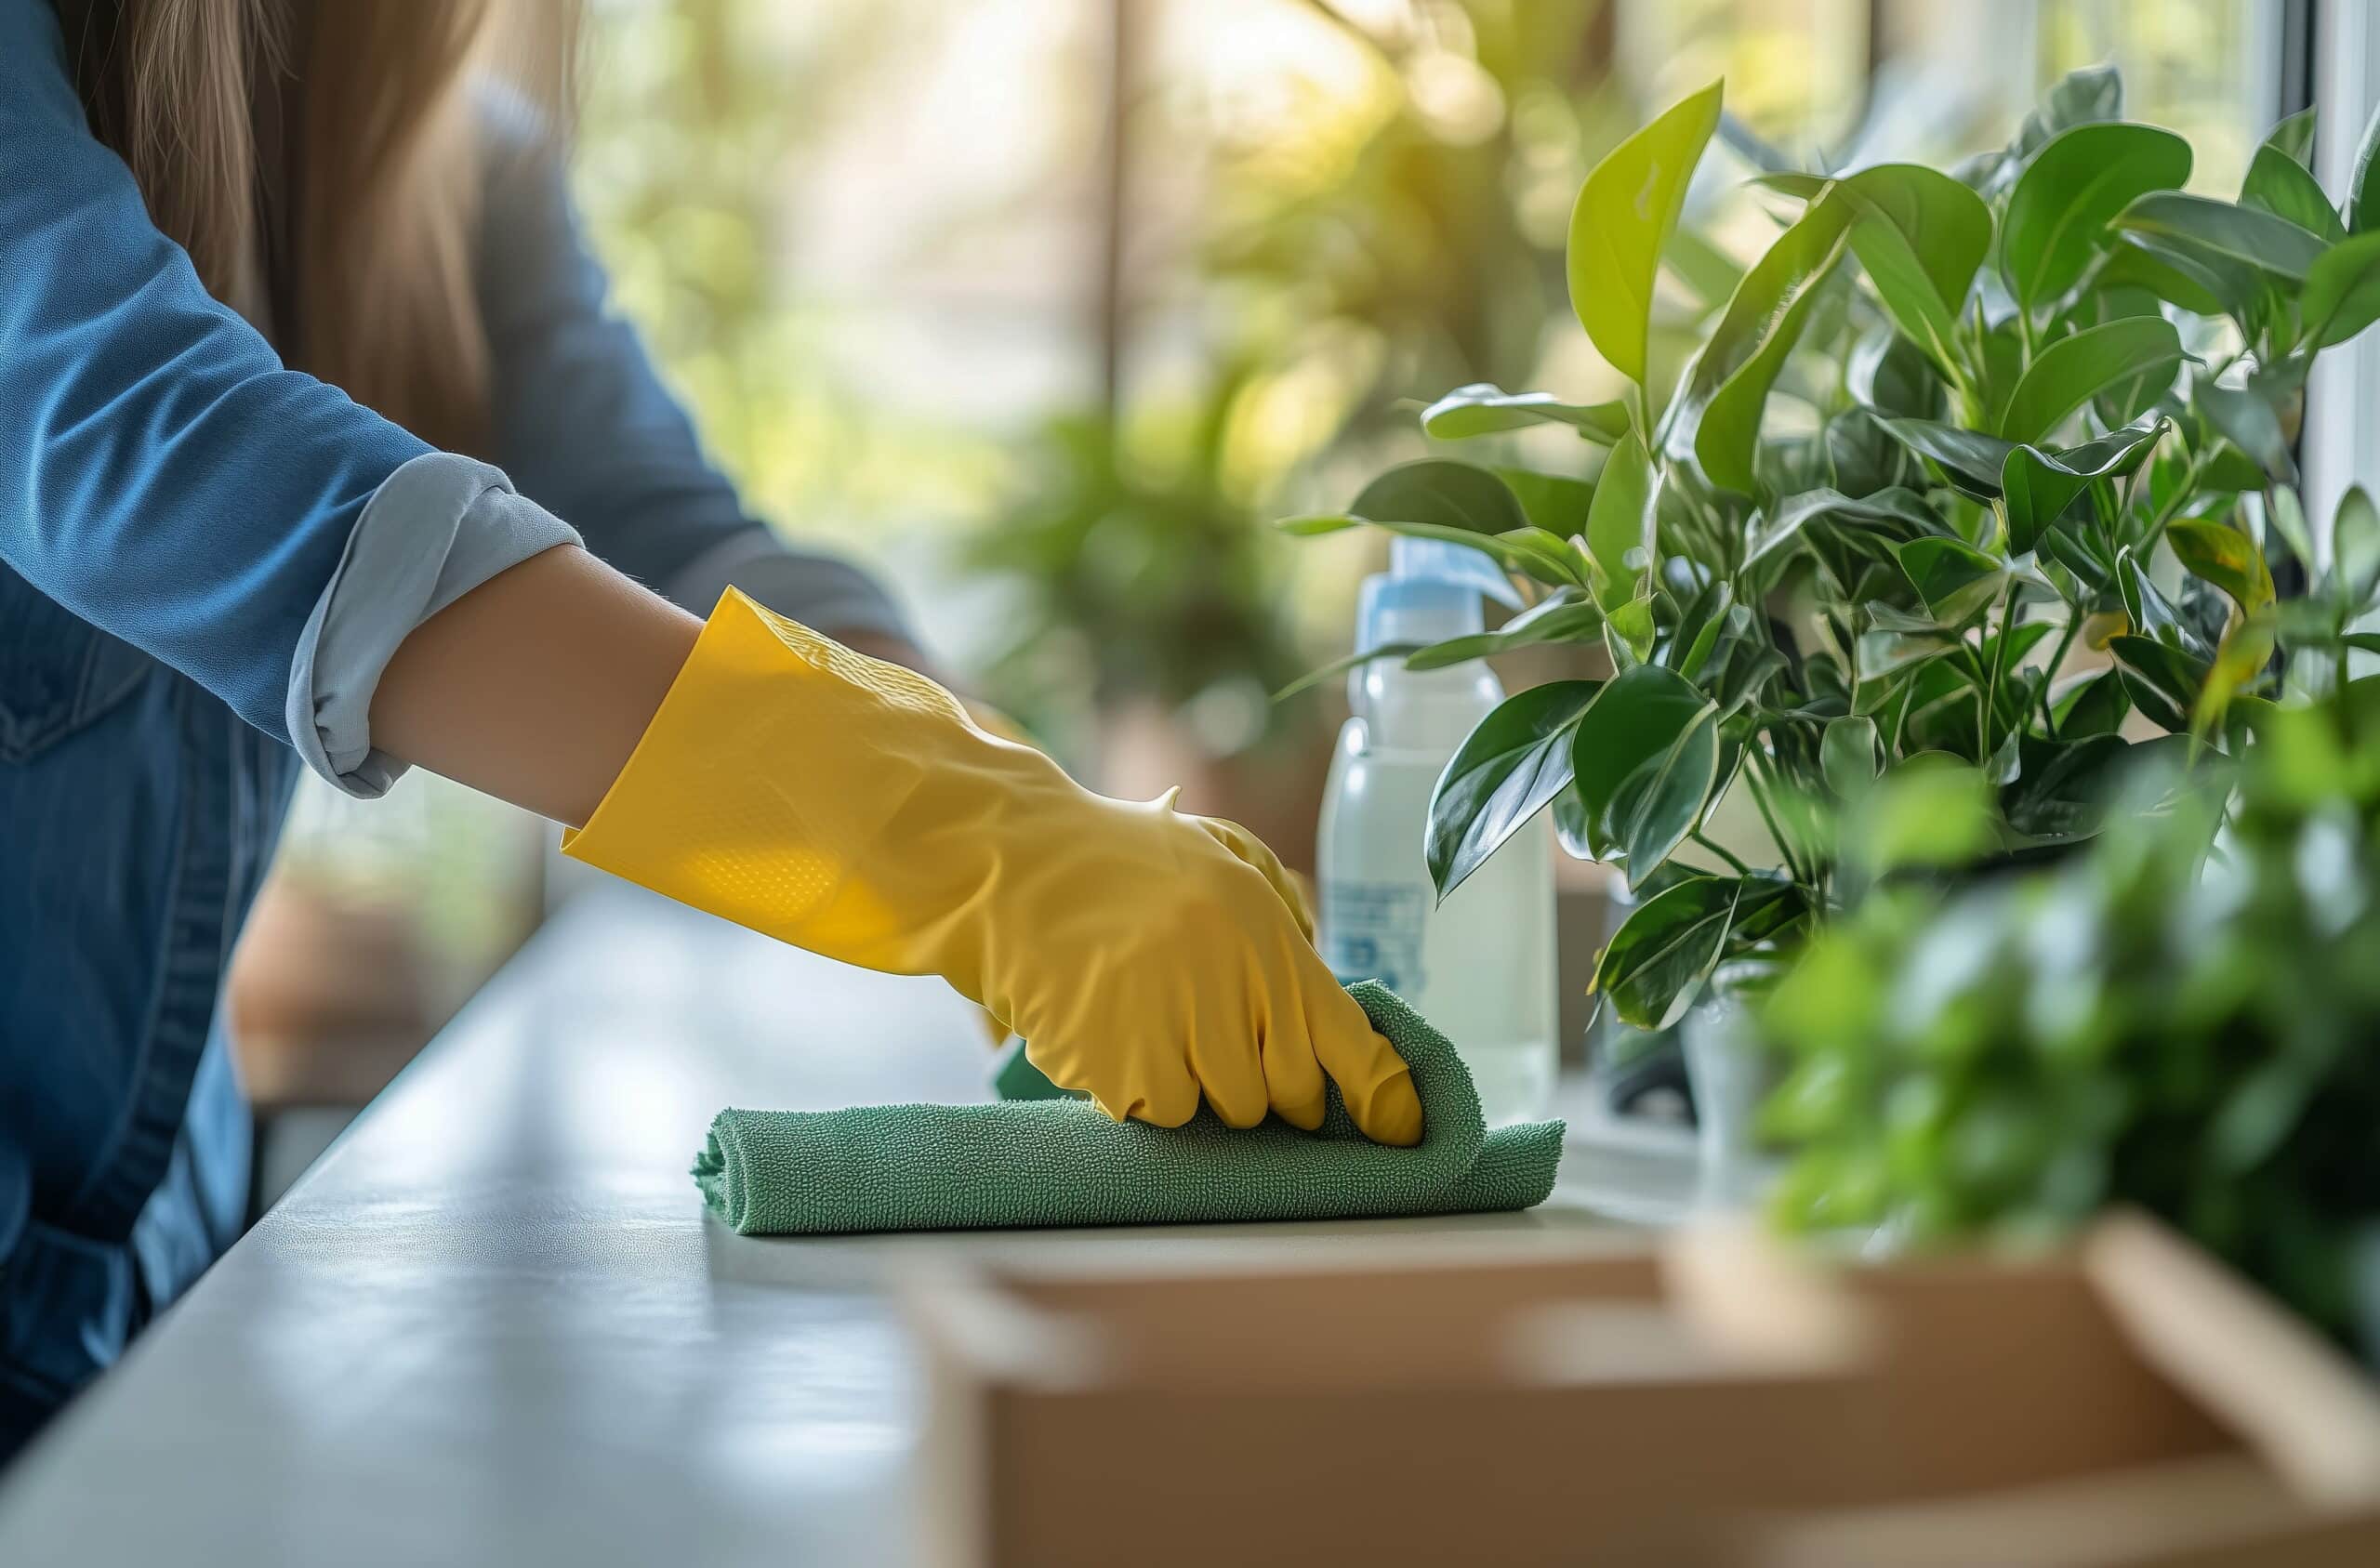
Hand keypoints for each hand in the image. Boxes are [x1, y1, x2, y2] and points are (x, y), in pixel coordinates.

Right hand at [562, 590, 1421, 1144]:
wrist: (1006, 862)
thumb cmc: (1123, 860)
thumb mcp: (1224, 863)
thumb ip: (1287, 928)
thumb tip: (1344, 1020)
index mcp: (1263, 927)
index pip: (1343, 1040)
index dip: (1381, 1099)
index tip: (1407, 1134)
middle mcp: (1226, 978)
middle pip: (1283, 1093)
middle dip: (1268, 1081)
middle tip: (1228, 1036)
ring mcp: (1166, 1025)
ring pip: (1218, 1112)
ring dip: (1200, 1083)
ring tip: (1158, 1016)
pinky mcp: (1110, 1064)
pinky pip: (1156, 1112)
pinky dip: (1144, 1087)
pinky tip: (1116, 1031)